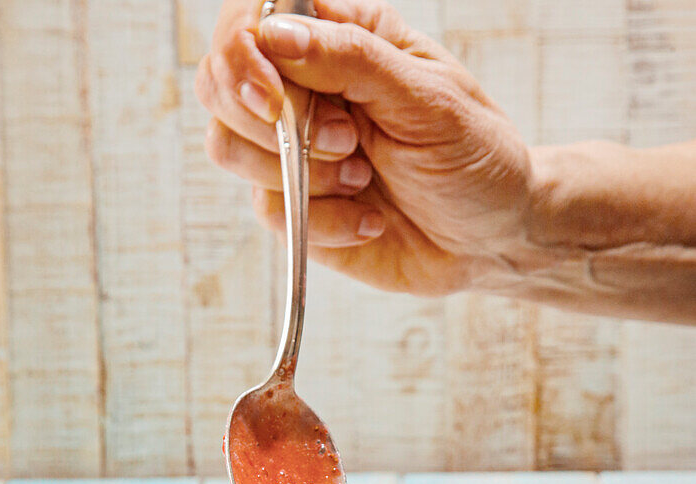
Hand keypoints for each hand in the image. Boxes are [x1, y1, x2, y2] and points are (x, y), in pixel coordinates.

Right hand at [195, 0, 532, 295]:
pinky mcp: (295, 207)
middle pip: (216, 81)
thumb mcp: (427, 98)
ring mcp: (292, 150)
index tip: (273, 98)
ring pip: (228, 147)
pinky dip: (325, 222)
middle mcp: (304, 88)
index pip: (253, 18)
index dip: (243, 53)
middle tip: (347, 142)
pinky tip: (370, 218)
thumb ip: (351, 60)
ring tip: (364, 178)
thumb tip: (275, 36)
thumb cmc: (473, 156)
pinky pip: (269, 210)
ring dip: (300, 174)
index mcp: (340, 38)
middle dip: (271, 122)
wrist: (489, 239)